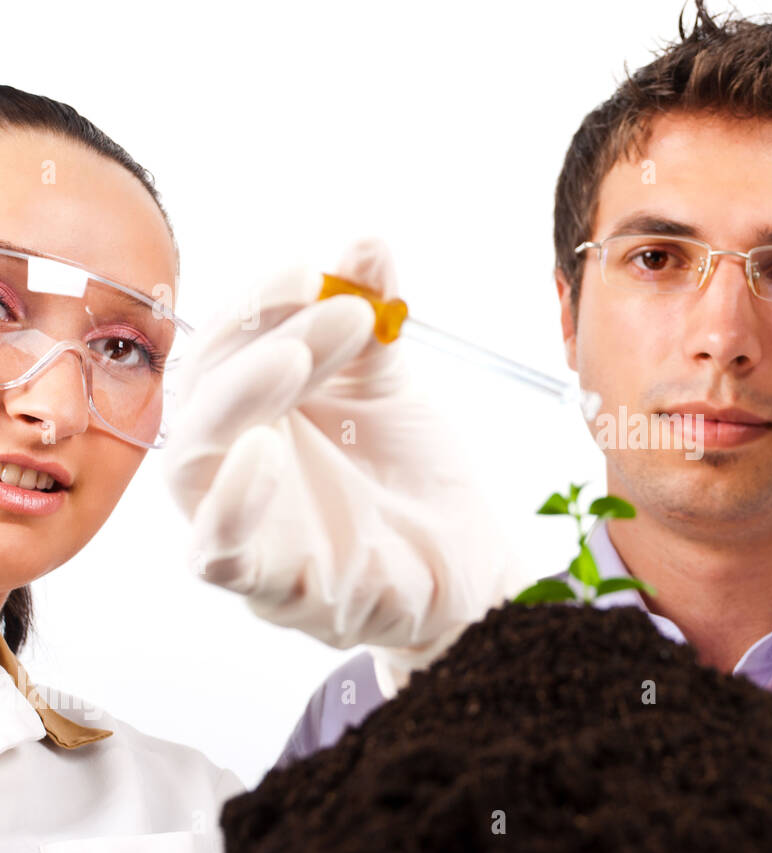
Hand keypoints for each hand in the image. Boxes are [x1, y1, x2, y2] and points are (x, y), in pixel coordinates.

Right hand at [164, 239, 525, 693]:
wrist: (467, 562)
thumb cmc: (412, 477)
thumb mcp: (391, 387)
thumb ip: (369, 319)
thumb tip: (367, 240)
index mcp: (255, 412)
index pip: (227, 349)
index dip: (258, 307)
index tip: (311, 271)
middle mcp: (234, 463)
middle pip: (205, 392)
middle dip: (261, 338)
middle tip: (332, 305)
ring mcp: (243, 525)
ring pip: (195, 462)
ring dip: (239, 400)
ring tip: (293, 356)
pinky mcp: (267, 584)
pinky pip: (219, 550)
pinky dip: (232, 503)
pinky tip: (263, 452)